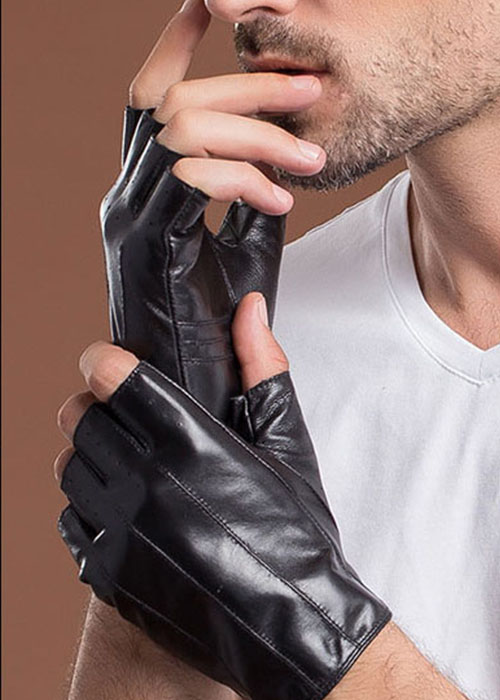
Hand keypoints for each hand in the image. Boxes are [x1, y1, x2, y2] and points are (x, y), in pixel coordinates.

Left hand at [55, 294, 390, 699]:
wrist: (292, 626)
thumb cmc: (296, 533)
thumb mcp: (286, 445)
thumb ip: (262, 368)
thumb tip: (251, 309)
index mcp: (191, 443)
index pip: (112, 377)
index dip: (103, 359)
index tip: (109, 361)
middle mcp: (146, 485)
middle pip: (78, 417)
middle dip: (95, 404)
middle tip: (123, 412)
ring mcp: (120, 533)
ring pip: (67, 466)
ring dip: (89, 453)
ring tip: (128, 460)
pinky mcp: (107, 575)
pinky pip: (71, 520)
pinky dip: (88, 504)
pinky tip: (126, 507)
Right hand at [100, 0, 324, 421]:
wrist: (194, 392)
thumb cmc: (216, 327)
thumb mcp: (245, 247)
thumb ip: (249, 195)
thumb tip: (276, 150)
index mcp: (143, 195)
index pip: (147, 105)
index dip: (172, 50)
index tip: (206, 8)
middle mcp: (124, 198)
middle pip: (174, 102)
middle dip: (247, 85)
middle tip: (308, 87)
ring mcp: (128, 219)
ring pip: (183, 128)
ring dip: (259, 132)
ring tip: (312, 157)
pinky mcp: (146, 244)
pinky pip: (191, 174)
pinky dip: (244, 174)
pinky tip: (282, 197)